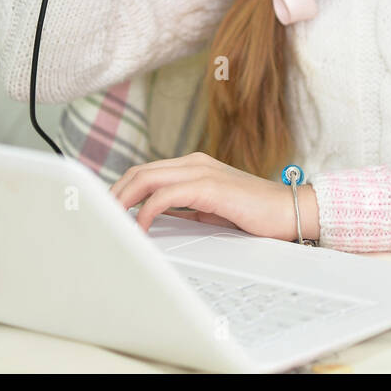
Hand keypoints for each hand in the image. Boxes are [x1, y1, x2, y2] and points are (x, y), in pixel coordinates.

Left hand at [109, 152, 310, 240]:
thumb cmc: (257, 215)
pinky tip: (141, 228)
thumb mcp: (212, 212)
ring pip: (146, 178)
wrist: (292, 212)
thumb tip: (154, 222)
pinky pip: (166, 195)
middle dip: (112, 194)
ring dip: (122, 201)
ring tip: (110, 223)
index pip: (145, 172)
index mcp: (194, 166)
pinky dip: (147, 211)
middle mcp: (195, 163)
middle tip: (97, 218)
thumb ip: (186, 210)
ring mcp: (202, 172)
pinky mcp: (211, 187)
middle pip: (138, 172)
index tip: (104, 211)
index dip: (120, 189)